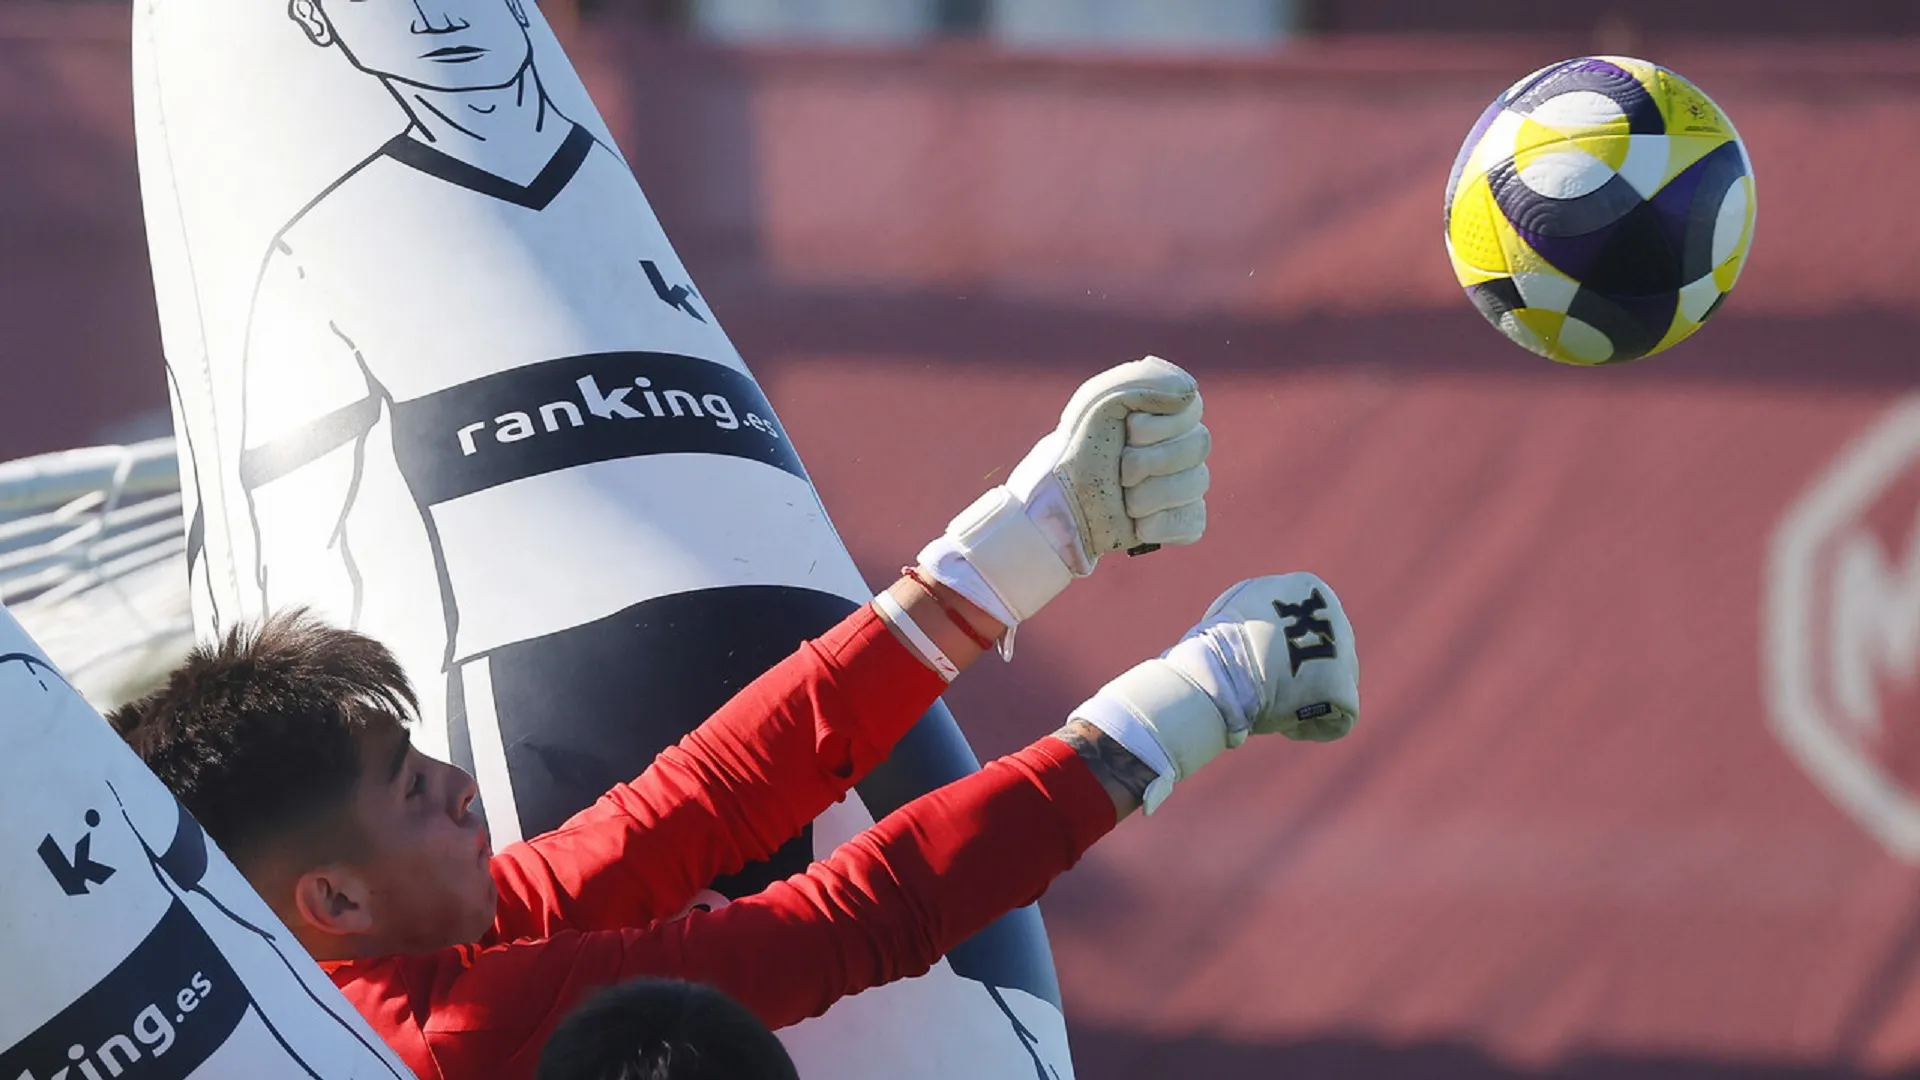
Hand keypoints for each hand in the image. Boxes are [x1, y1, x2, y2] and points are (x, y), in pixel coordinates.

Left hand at [916, 357, 1209, 639]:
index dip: (1159, 425)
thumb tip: (1189, 392)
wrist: (1059, 505)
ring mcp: (1182, 484)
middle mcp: (1179, 445)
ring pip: (1197, 483)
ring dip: (1151, 495)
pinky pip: (1195, 521)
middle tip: (1120, 471)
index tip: (1128, 432)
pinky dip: (1163, 525)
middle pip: (1199, 445)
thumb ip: (1146, 379)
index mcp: (1164, 412)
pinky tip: (1138, 524)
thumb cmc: (1078, 448)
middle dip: (1152, 461)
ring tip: (1124, 500)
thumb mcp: (1101, 400)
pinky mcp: (1180, 521)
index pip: (1192, 408)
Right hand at [1071, 572, 1359, 812]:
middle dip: (1301, 673)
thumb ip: (1256, 618)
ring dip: (1305, 700)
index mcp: (1307, 586)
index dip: (1283, 648)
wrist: (1218, 667)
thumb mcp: (1234, 611)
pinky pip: (1335, 717)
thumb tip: (1252, 631)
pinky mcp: (1344, 688)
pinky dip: (1309, 726)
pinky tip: (1283, 725)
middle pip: (1324, 652)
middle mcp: (1334, 613)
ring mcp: (1343, 651)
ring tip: (1274, 709)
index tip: (1258, 664)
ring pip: (1332, 685)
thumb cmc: (1213, 642)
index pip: (1305, 621)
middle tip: (1269, 691)